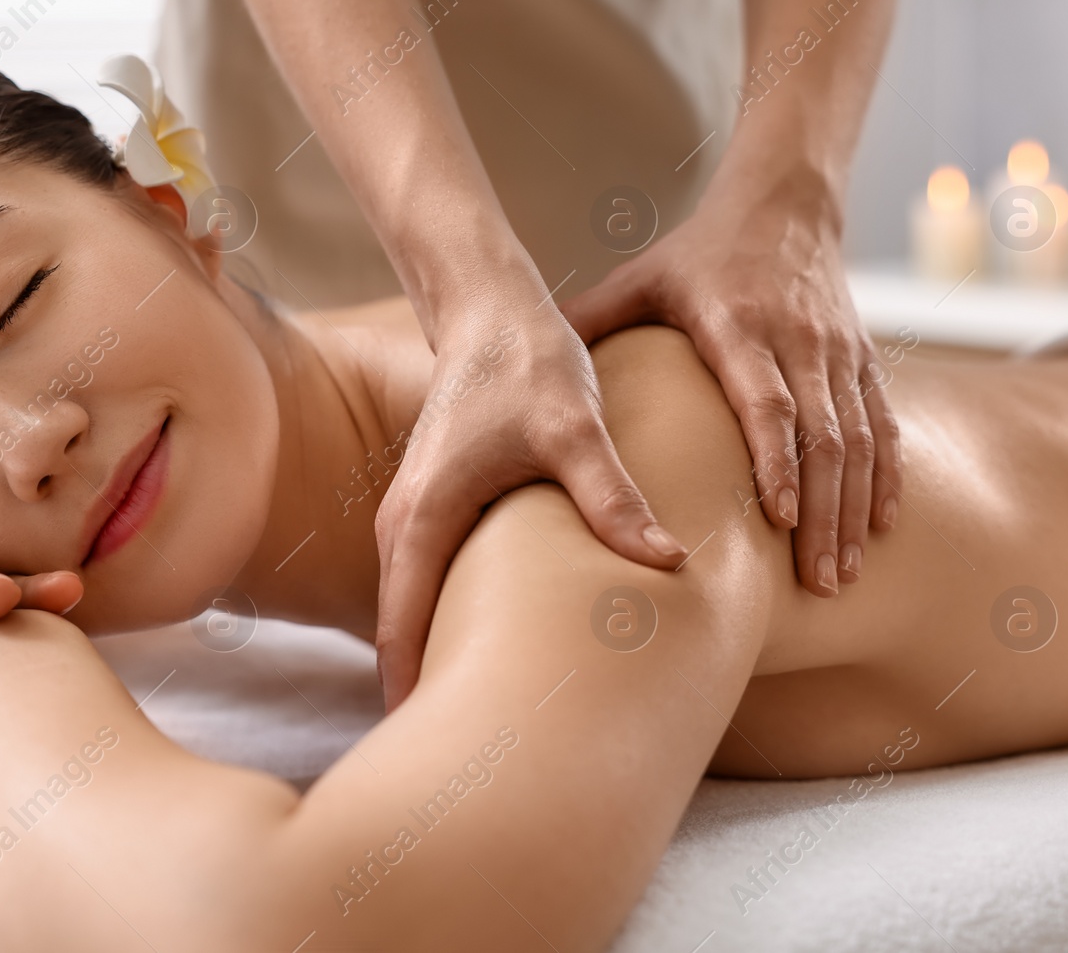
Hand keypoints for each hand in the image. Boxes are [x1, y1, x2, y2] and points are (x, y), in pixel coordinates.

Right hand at [374, 288, 688, 711]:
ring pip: (411, 607)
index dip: (413, 692)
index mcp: (424, 516)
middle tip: (464, 758)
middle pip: (399, 629)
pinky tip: (486, 651)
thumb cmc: (527, 365)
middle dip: (423, 689)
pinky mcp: (435, 507)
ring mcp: (415, 515)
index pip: (402, 627)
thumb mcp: (574, 430)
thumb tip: (668, 561)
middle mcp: (405, 523)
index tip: (431, 751)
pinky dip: (442, 621)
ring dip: (432, 656)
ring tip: (476, 718)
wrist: (492, 310)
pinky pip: (426, 583)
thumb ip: (613, 497)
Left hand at [562, 167, 900, 597]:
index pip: (768, 401)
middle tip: (817, 583)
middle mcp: (798, 340)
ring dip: (853, 510)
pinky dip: (885, 477)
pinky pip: (882, 424)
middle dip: (823, 514)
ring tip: (841, 576)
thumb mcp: (642, 278)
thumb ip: (590, 319)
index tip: (781, 520)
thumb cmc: (699, 251)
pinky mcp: (862, 358)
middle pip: (822, 437)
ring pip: (858, 440)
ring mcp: (837, 351)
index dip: (777, 461)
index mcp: (739, 324)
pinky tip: (882, 527)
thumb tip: (522, 360)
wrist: (785, 201)